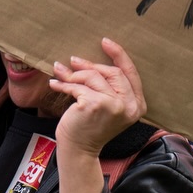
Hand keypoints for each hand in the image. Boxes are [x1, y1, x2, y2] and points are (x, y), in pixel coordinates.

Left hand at [50, 37, 146, 157]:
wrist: (79, 150)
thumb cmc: (90, 126)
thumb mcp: (108, 105)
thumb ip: (108, 86)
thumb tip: (85, 59)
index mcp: (138, 105)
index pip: (130, 73)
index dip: (118, 54)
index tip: (105, 41)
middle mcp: (130, 106)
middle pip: (111, 71)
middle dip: (90, 65)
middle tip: (72, 60)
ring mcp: (114, 105)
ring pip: (93, 76)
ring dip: (73, 75)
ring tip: (61, 73)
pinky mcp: (96, 104)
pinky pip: (78, 86)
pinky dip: (64, 84)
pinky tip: (55, 84)